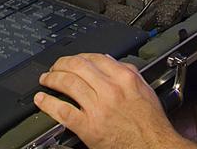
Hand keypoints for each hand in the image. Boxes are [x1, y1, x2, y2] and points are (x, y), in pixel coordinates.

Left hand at [34, 54, 187, 148]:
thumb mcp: (144, 90)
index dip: (80, 56)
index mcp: (124, 78)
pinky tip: (42, 100)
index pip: (96, 57)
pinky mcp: (89, 127)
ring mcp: (98, 108)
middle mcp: (110, 89)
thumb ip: (128, 72)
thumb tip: (111, 61)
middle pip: (79, 66)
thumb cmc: (150, 124)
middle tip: (55, 66)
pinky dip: (49, 103)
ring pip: (69, 84)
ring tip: (45, 79)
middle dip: (62, 64)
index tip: (74, 59)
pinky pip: (64, 111)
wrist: (154, 148)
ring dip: (53, 79)